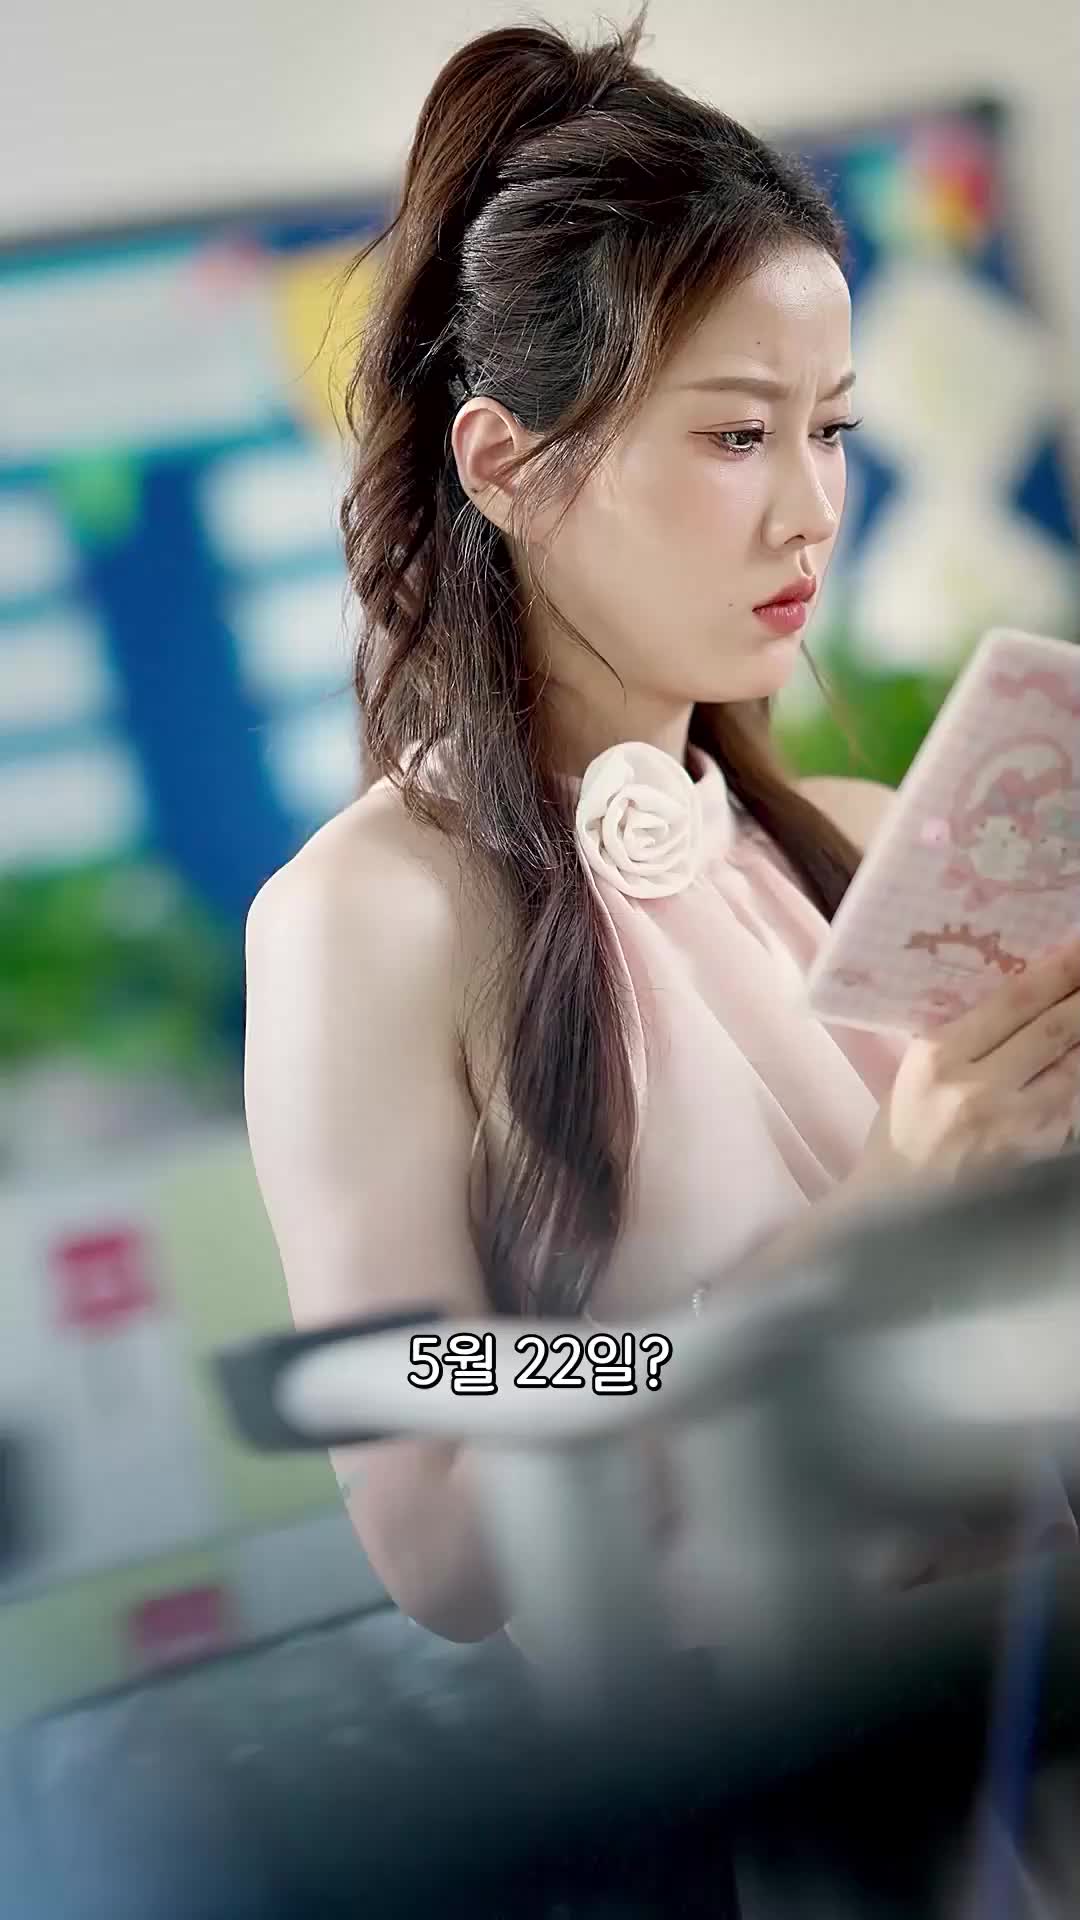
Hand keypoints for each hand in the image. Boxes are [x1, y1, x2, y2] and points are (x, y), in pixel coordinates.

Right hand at [860, 938, 1079, 1189]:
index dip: (1059, 969)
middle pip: (1055, 1029)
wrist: (898, 1205)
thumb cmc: (905, 1130)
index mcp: (941, 1057)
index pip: (1015, 1000)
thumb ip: (966, 1035)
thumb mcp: (918, 1069)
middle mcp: (979, 1089)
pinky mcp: (1037, 1157)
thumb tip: (1025, 994)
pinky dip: (1078, 1084)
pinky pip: (1073, 1108)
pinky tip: (1077, 1064)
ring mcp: (1014, 1127)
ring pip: (1075, 1069)